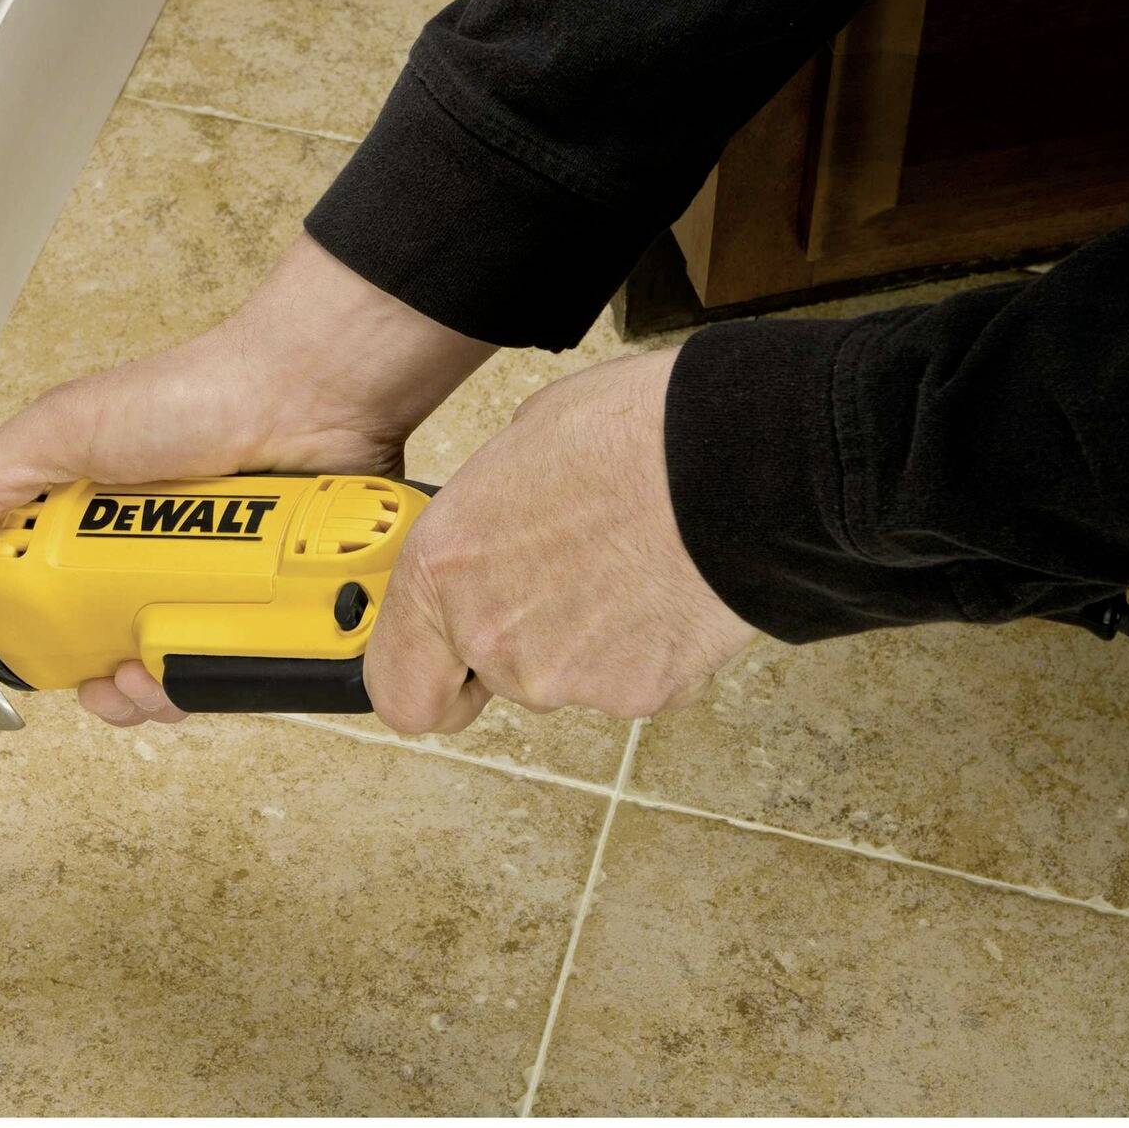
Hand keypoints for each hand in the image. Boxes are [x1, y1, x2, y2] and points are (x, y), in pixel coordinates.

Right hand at [0, 233, 492, 725]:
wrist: (310, 394)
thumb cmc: (198, 390)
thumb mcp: (66, 427)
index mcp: (96, 518)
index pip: (55, 602)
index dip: (45, 644)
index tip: (45, 663)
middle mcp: (154, 553)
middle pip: (116, 653)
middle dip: (108, 686)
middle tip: (112, 681)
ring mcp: (212, 579)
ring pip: (177, 668)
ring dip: (161, 691)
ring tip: (160, 676)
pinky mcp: (265, 597)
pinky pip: (240, 661)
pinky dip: (224, 674)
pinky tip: (214, 661)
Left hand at [363, 347, 754, 733]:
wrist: (730, 459)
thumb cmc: (628, 432)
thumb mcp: (517, 450)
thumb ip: (485, 522)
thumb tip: (496, 533)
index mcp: (442, 571)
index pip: (397, 688)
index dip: (429, 679)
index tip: (448, 668)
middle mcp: (491, 636)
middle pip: (495, 674)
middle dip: (527, 635)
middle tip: (574, 571)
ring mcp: (565, 675)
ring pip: (566, 675)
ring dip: (590, 636)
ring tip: (630, 562)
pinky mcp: (640, 694)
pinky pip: (633, 679)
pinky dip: (649, 646)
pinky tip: (666, 585)